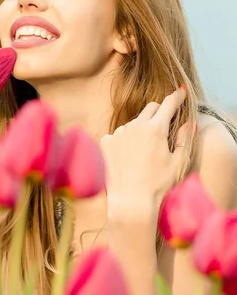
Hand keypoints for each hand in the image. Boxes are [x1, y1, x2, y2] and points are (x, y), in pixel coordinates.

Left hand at [100, 87, 190, 224]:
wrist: (130, 202)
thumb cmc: (158, 185)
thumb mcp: (178, 162)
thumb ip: (184, 139)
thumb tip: (188, 122)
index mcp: (156, 129)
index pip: (168, 104)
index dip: (177, 96)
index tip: (181, 92)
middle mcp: (135, 126)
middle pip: (150, 108)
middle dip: (159, 112)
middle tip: (164, 124)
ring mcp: (118, 133)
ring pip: (133, 123)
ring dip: (140, 130)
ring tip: (143, 153)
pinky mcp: (105, 141)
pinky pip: (118, 135)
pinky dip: (124, 141)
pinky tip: (127, 158)